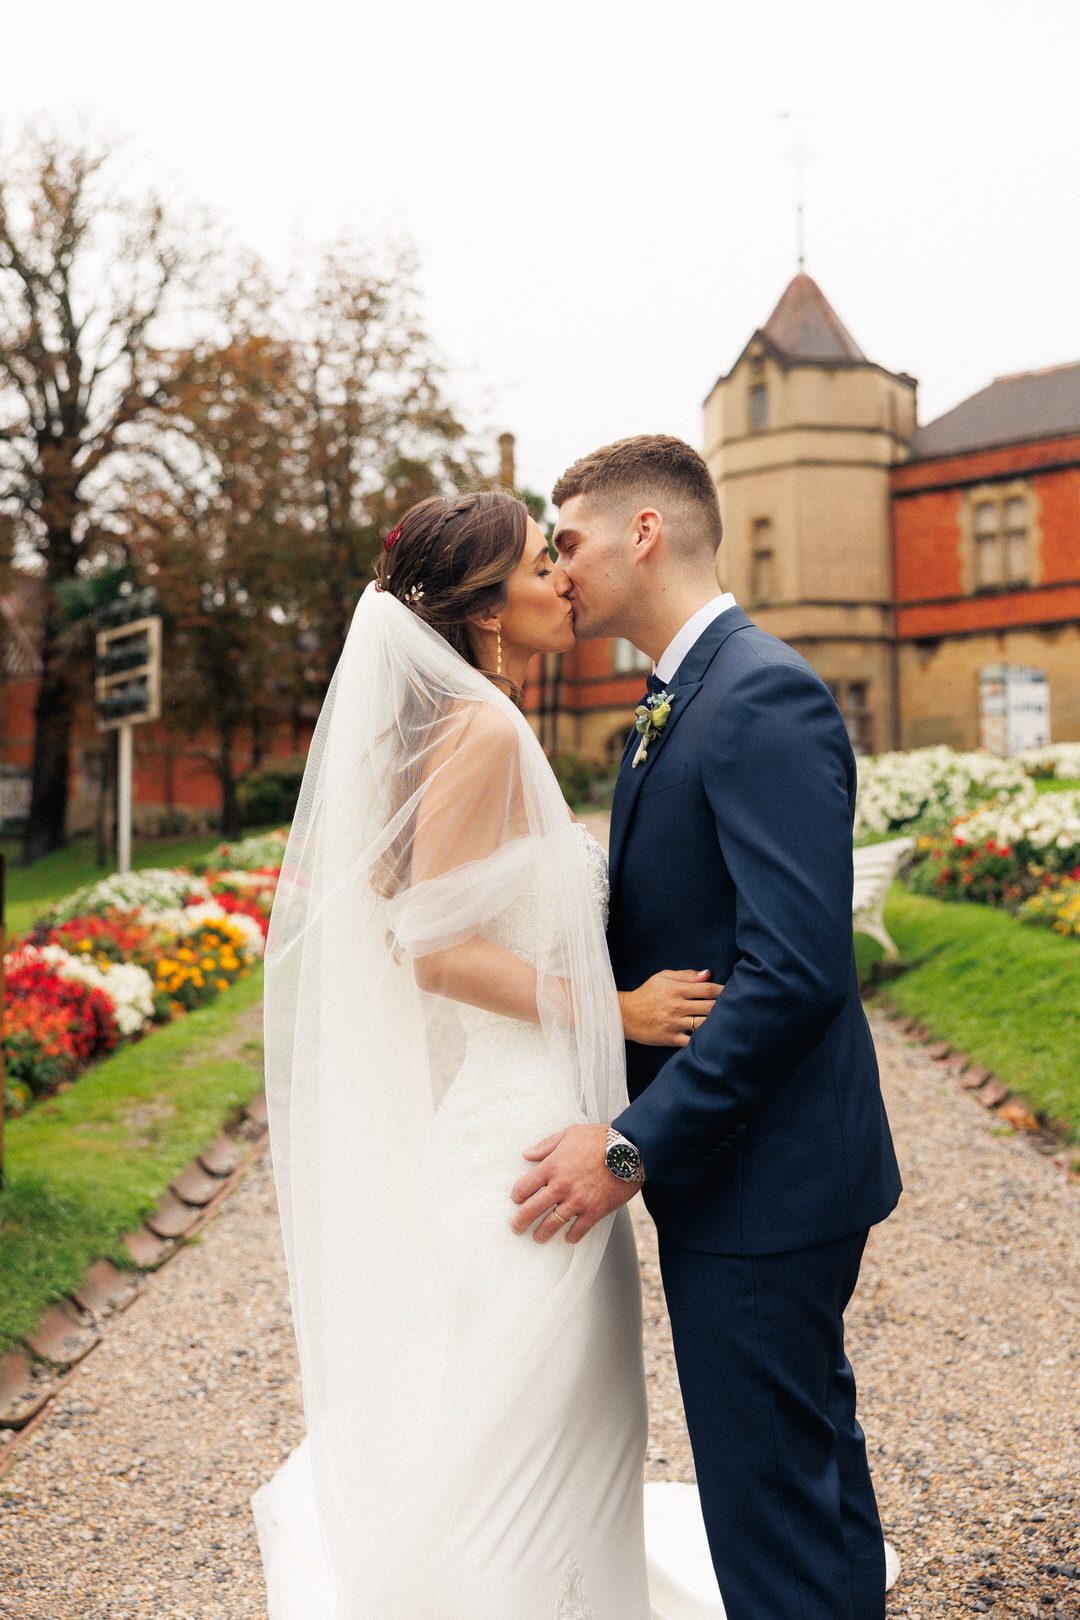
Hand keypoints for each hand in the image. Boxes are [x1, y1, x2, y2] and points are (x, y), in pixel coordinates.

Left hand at [509, 1123, 637, 1243]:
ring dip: (542, 1233)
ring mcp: (577, 1201)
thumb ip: (546, 1145)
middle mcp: (561, 1186)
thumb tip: (527, 1154)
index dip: (517, 1195)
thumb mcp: (569, 1134)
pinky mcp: (594, 1211)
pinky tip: (568, 1237)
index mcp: (552, 1166)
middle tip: (516, 1228)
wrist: (630, 1149)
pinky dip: (571, 1236)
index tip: (517, 1200)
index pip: (524, 1187)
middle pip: (532, 1209)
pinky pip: (578, 1230)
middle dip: (520, 1221)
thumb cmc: (600, 1138)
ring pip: (552, 1224)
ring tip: (538, 1237)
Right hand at [618, 969, 723, 1045]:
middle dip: (724, 1006)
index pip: (707, 989)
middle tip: (734, 1007)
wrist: (625, 1015)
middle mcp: (676, 1006)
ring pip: (703, 1024)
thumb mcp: (662, 977)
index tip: (732, 991)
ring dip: (716, 1023)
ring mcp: (674, 1024)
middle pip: (709, 1007)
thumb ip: (686, 975)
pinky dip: (703, 1040)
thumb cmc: (647, 994)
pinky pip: (692, 1041)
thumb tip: (708, 974)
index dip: (723, 990)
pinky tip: (711, 1037)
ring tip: (726, 1022)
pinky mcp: (670, 1038)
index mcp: (676, 990)